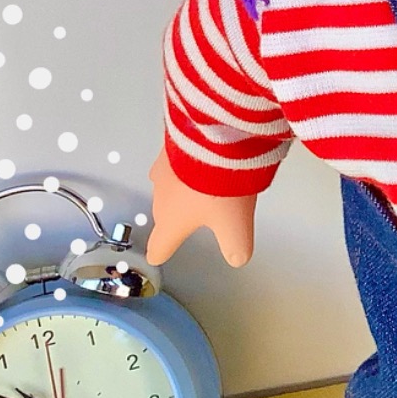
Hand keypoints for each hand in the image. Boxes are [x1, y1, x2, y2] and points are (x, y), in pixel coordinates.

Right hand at [146, 150, 258, 265]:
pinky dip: (186, 164)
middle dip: (179, 216)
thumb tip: (238, 258)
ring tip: (205, 185)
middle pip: (165, 215)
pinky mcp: (170, 146)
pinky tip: (204, 160)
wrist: (214, 139)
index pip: (160, 245)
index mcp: (171, 222)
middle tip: (198, 215)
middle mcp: (160, 197)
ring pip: (169, 186)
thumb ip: (236, 246)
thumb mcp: (235, 224)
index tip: (158, 255)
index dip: (161, 251)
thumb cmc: (219, 186)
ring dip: (183, 188)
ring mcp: (162, 169)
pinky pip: (175, 161)